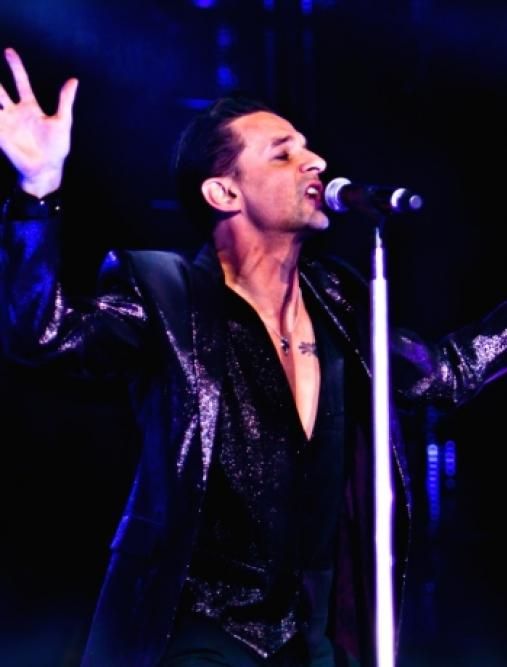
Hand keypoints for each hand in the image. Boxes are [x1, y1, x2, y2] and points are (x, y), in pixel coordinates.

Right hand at [0, 47, 78, 196]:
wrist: (47, 170)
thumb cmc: (56, 148)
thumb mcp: (63, 122)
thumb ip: (65, 101)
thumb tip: (73, 80)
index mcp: (31, 108)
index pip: (21, 82)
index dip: (16, 67)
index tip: (9, 51)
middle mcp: (16, 113)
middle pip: (0, 90)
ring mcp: (7, 123)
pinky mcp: (1, 135)